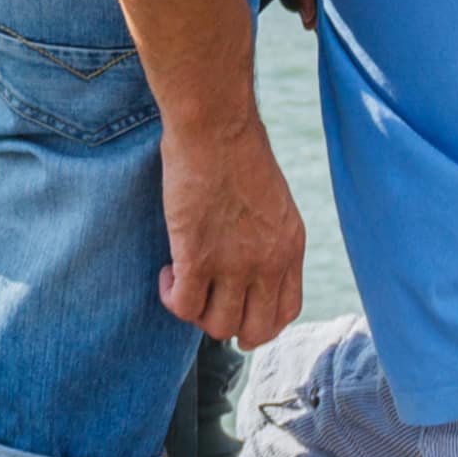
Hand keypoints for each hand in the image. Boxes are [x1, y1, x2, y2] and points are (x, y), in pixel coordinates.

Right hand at [157, 126, 305, 349]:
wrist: (216, 126)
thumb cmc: (236, 150)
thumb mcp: (273, 201)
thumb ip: (267, 236)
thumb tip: (246, 259)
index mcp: (290, 248)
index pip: (286, 312)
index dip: (259, 322)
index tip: (237, 308)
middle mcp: (268, 263)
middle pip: (253, 331)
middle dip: (227, 324)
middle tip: (206, 300)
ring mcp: (235, 264)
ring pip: (216, 326)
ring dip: (195, 311)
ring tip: (182, 279)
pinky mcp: (197, 257)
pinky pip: (184, 306)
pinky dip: (172, 298)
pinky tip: (167, 273)